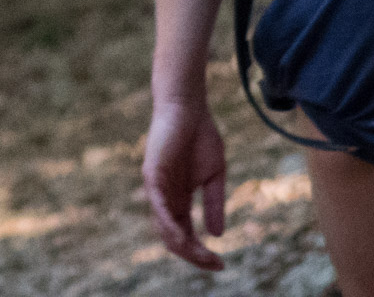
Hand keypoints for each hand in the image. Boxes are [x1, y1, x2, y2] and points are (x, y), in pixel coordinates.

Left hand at [143, 96, 226, 269]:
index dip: (201, 253)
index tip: (221, 265)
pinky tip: (183, 239)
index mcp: (179, 199)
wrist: (188, 107)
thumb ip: (214, 203)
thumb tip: (217, 235)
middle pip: (174, 238)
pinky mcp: (151, 175)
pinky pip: (159, 207)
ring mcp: (157, 188)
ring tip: (203, 257)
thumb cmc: (200, 136)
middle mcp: (165, 198)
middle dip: (194, 256)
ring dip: (184, 247)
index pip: (185, 235)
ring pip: (165, 228)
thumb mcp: (214, 176)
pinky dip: (170, 226)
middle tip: (215, 265)